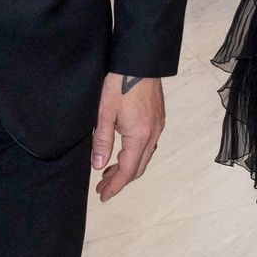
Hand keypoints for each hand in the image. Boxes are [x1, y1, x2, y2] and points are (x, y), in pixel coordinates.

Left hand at [92, 73, 165, 201]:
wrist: (139, 60)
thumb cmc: (120, 82)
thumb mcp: (104, 113)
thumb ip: (102, 141)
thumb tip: (98, 166)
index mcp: (140, 136)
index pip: (128, 170)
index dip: (115, 186)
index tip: (103, 195)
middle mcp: (153, 133)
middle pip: (139, 167)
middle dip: (120, 180)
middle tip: (102, 187)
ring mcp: (158, 125)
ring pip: (144, 156)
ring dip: (128, 167)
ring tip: (108, 171)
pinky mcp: (157, 118)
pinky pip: (148, 144)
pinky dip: (135, 154)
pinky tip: (124, 151)